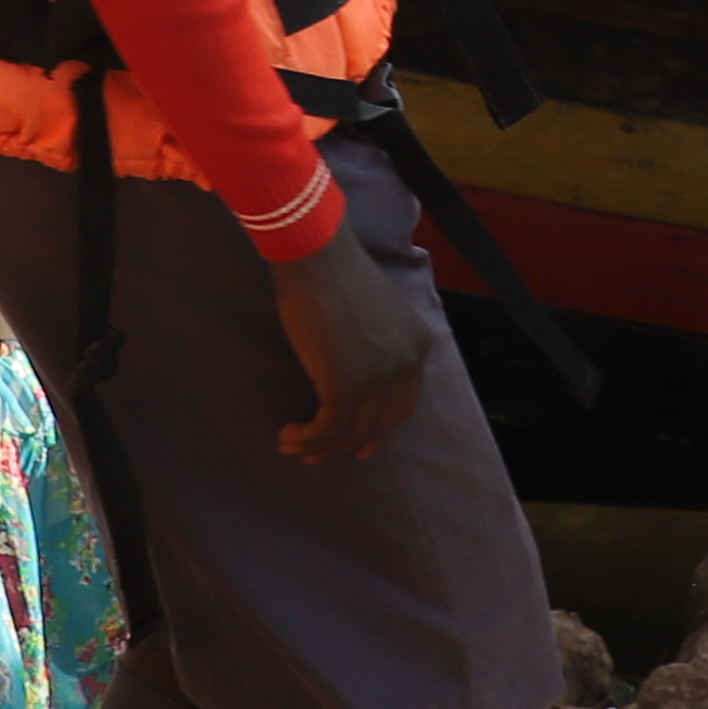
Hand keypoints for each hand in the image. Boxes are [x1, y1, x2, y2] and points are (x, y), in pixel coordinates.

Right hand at [272, 213, 435, 459]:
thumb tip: (354, 378)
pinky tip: (289, 436)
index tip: (358, 445)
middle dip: (347, 445)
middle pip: (380, 425)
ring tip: (293, 447)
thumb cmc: (334, 274)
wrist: (316, 255)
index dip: (379, 431)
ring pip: (351, 431)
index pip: (403, 405)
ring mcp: (379, 377)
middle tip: (317, 453)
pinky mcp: (346, 385)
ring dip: (320, 446)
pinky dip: (308, 439)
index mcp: (418, 346)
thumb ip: (376, 346)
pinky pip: (328, 428)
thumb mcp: (373, 314)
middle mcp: (406, 365)